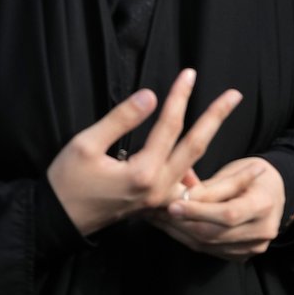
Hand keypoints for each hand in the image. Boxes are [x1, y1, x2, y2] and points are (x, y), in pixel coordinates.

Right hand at [47, 69, 242, 236]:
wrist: (58, 220)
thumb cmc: (66, 182)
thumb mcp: (84, 145)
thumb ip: (121, 119)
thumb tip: (150, 96)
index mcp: (142, 173)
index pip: (170, 126)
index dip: (180, 97)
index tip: (190, 74)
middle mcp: (159, 188)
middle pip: (196, 146)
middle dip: (216, 117)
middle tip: (235, 95)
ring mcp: (163, 199)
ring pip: (197, 165)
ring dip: (215, 142)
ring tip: (232, 124)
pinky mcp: (160, 204)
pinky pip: (189, 184)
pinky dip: (203, 168)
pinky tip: (212, 154)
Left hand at [149, 157, 285, 260]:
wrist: (272, 192)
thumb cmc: (253, 175)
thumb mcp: (236, 171)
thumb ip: (210, 187)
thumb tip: (182, 197)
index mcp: (265, 205)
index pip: (228, 214)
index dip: (198, 212)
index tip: (173, 205)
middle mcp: (263, 230)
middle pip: (214, 233)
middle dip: (182, 223)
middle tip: (156, 211)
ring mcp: (254, 246)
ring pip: (207, 245)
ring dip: (179, 232)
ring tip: (158, 217)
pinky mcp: (242, 255)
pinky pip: (209, 250)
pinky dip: (187, 238)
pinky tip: (173, 227)